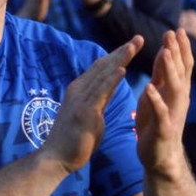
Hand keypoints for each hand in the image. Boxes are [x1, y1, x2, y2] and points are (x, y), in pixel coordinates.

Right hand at [42, 35, 143, 173]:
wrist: (56, 158)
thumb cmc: (73, 140)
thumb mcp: (88, 115)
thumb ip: (97, 101)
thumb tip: (106, 94)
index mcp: (80, 90)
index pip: (101, 68)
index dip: (117, 55)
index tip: (133, 44)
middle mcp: (79, 90)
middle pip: (103, 66)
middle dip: (122, 51)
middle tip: (139, 38)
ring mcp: (81, 100)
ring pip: (103, 75)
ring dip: (120, 59)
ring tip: (134, 46)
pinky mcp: (85, 112)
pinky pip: (100, 93)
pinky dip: (111, 80)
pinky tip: (123, 69)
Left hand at [136, 29, 193, 176]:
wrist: (159, 157)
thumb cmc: (156, 122)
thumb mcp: (158, 94)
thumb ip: (163, 74)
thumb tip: (166, 49)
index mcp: (176, 91)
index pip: (182, 65)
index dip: (181, 47)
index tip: (177, 29)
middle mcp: (179, 100)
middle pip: (181, 72)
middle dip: (178, 52)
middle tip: (173, 32)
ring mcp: (173, 114)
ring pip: (174, 89)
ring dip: (170, 70)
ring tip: (165, 53)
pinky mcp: (164, 129)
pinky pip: (161, 113)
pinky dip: (156, 100)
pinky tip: (149, 88)